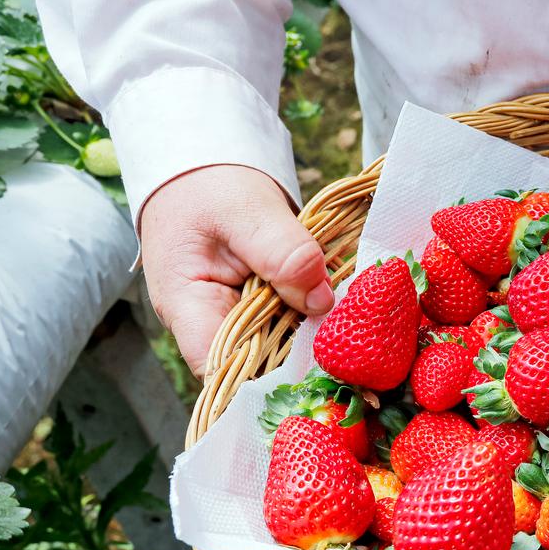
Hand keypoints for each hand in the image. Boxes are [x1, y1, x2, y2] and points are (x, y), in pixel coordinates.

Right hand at [139, 165, 333, 376]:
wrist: (207, 169)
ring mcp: (240, 317)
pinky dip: (319, 314)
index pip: (221, 370)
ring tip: (360, 327)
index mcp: (188, 308)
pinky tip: (350, 308)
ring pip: (282, 345)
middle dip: (304, 358)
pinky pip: (294, 321)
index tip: (315, 368)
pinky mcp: (265, 306)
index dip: (265, 381)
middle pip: (259, 364)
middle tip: (354, 348)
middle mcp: (212, 323)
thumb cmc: (209, 187)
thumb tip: (321, 300)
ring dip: (318, 335)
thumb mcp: (246, 210)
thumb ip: (283, 253)